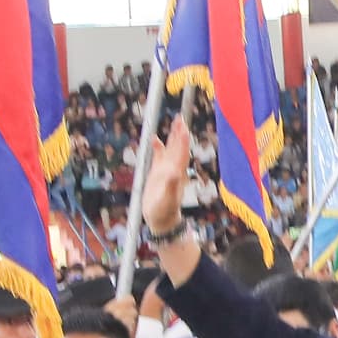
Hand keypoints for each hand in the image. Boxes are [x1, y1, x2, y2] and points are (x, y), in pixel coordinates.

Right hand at [142, 117, 193, 238]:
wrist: (161, 219)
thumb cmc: (164, 211)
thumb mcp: (166, 199)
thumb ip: (170, 186)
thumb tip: (174, 172)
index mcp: (177, 173)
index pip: (182, 153)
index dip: (182, 140)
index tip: (183, 127)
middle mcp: (173, 169)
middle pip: (178, 147)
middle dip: (180, 132)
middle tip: (180, 118)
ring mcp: (166, 170)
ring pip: (171, 149)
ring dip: (173, 136)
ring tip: (175, 122)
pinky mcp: (157, 173)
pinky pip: (159, 156)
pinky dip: (158, 146)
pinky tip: (154, 138)